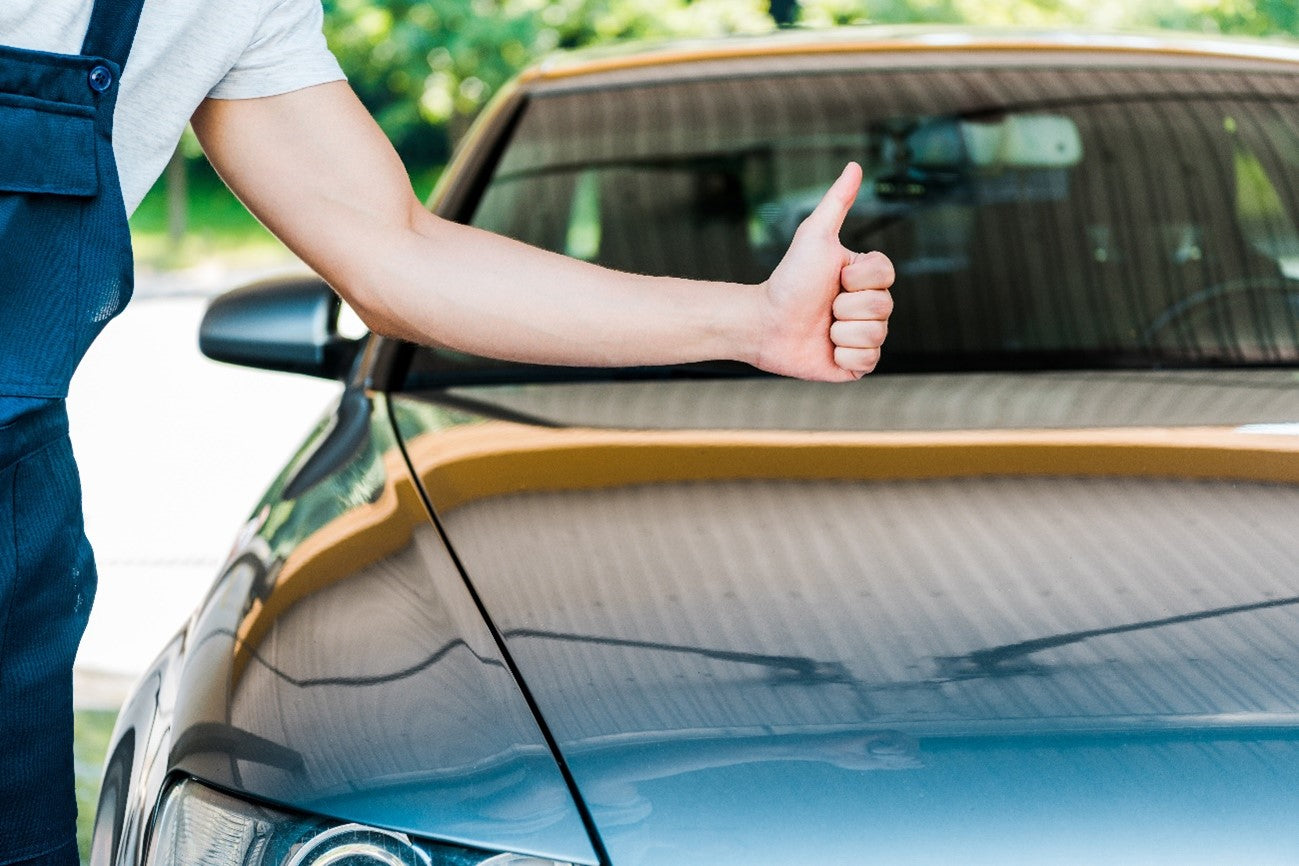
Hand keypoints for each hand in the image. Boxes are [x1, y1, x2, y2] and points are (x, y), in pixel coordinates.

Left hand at [753, 162, 894, 381]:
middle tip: (823, 306)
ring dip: (840, 331)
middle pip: (884, 308)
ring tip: (821, 328)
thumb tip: (855, 165)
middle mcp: (870, 306)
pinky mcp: (855, 365)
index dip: (858, 279)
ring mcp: (864, 336)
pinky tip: (825, 349)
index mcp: (867, 278)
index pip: (887, 277)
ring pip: (875, 335)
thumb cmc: (788, 279)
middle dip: (845, 307)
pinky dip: (843, 355)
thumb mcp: (814, 236)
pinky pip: (868, 362)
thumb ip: (836, 202)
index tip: (834, 278)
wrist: (765, 322)